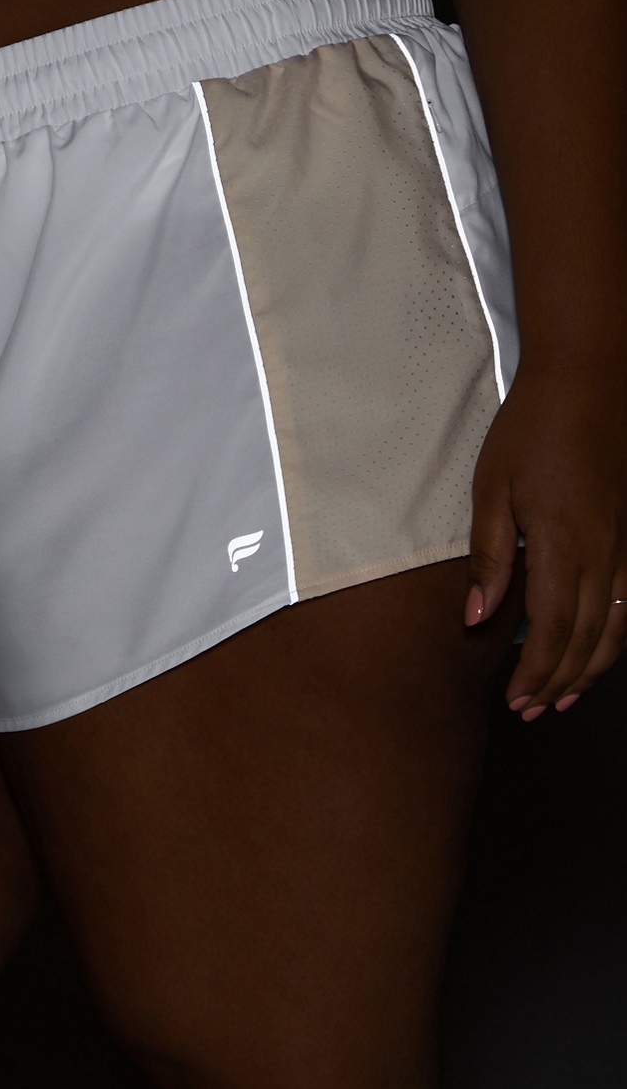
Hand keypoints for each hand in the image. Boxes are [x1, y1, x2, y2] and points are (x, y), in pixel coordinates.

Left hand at [464, 358, 626, 719]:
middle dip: (558, 680)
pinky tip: (599, 650)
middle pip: (587, 638)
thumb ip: (490, 557)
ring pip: (618, 626)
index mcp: (563, 543)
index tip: (513, 699)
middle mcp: (605, 552)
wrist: (590, 378)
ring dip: (591, 668)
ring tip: (563, 696)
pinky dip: (616, 636)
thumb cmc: (532, 428)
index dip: (533, 671)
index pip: (551, 630)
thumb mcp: (492, 488)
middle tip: (531, 710)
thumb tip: (476, 617)